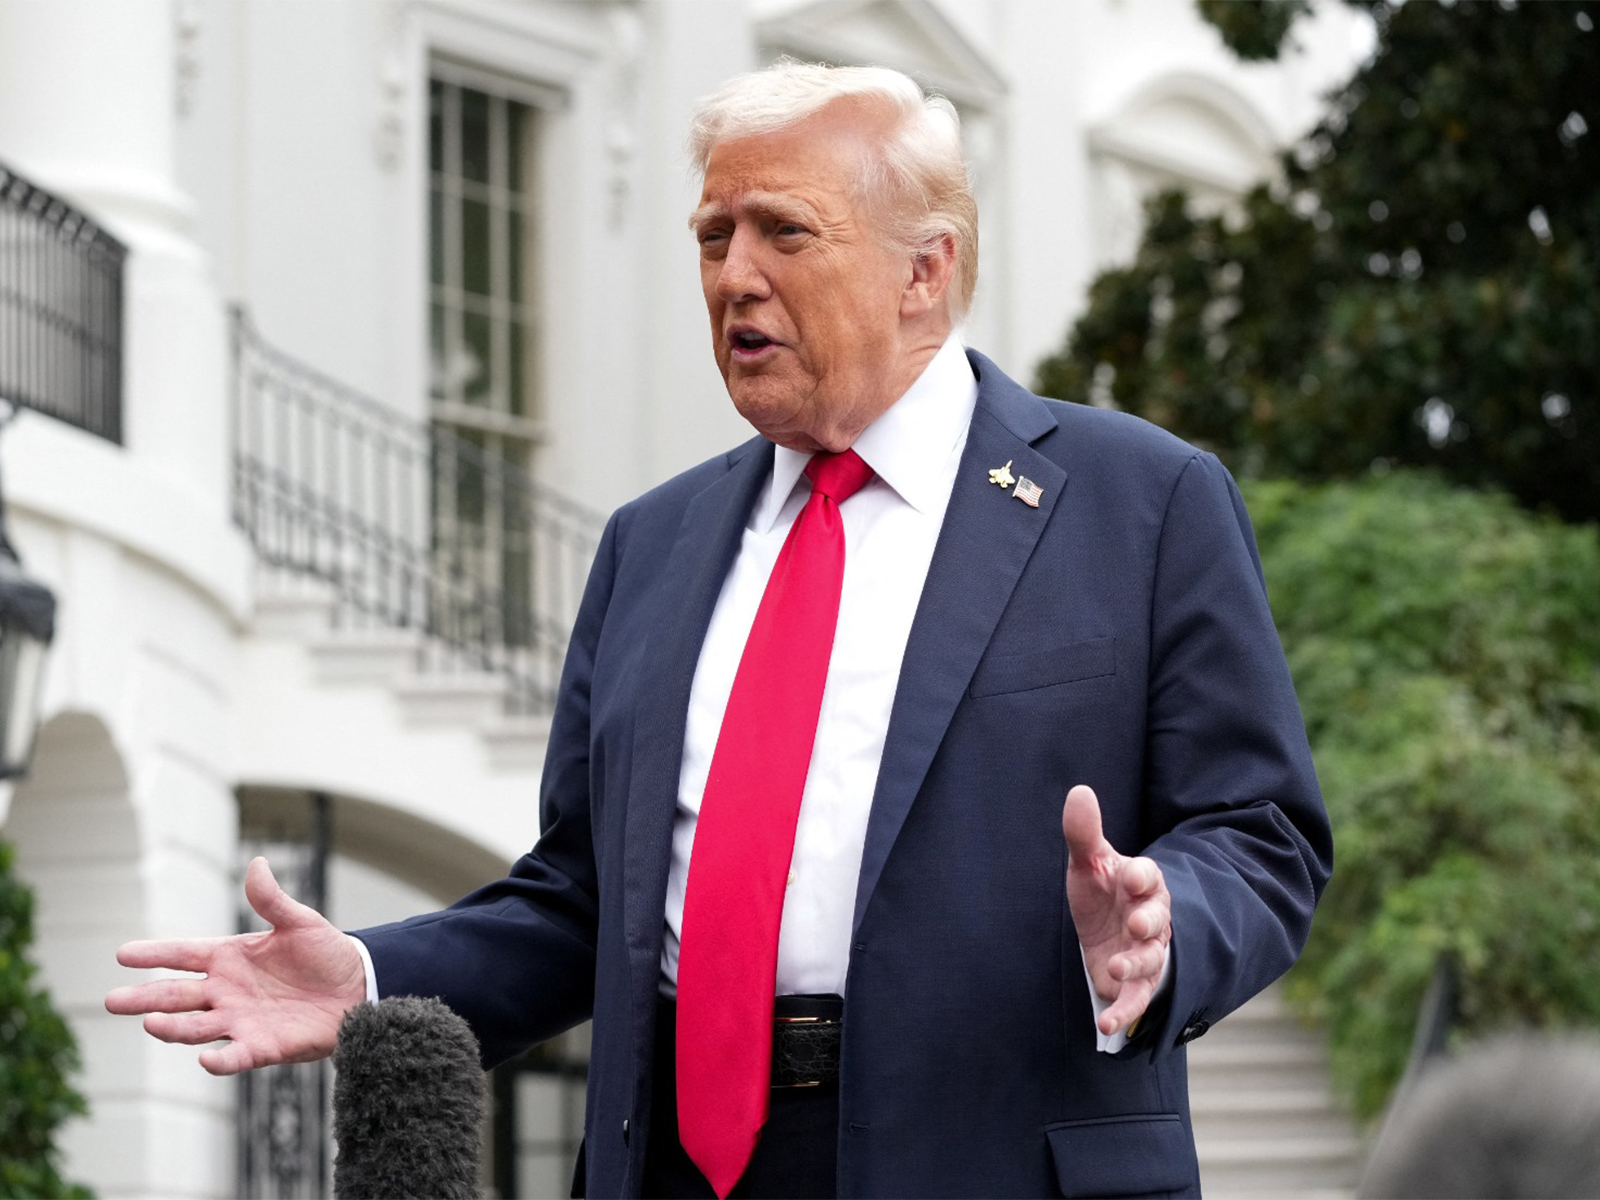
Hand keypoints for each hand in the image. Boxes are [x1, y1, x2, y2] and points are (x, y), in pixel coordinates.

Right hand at [105, 856, 365, 1074]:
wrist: (358, 987)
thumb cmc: (326, 953)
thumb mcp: (300, 921)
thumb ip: (272, 900)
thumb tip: (256, 864)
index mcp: (229, 958)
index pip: (183, 955)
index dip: (154, 954)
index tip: (122, 954)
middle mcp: (226, 991)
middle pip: (176, 996)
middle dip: (144, 999)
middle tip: (112, 1000)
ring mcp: (240, 1020)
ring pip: (195, 1027)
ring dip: (173, 1027)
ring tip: (150, 1023)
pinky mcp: (261, 1046)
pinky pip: (234, 1057)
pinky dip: (219, 1061)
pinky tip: (205, 1059)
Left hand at [1063, 784, 1171, 1036]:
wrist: (1106, 930)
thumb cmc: (1102, 892)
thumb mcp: (1089, 864)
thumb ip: (1084, 834)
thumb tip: (1079, 790)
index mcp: (1142, 883)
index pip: (1149, 876)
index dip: (1142, 876)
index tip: (1129, 876)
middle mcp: (1152, 917)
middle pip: (1158, 918)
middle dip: (1150, 920)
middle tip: (1138, 923)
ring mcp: (1148, 951)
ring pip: (1151, 958)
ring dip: (1136, 963)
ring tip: (1115, 965)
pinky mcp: (1137, 982)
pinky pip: (1138, 998)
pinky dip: (1125, 1012)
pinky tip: (1106, 1025)